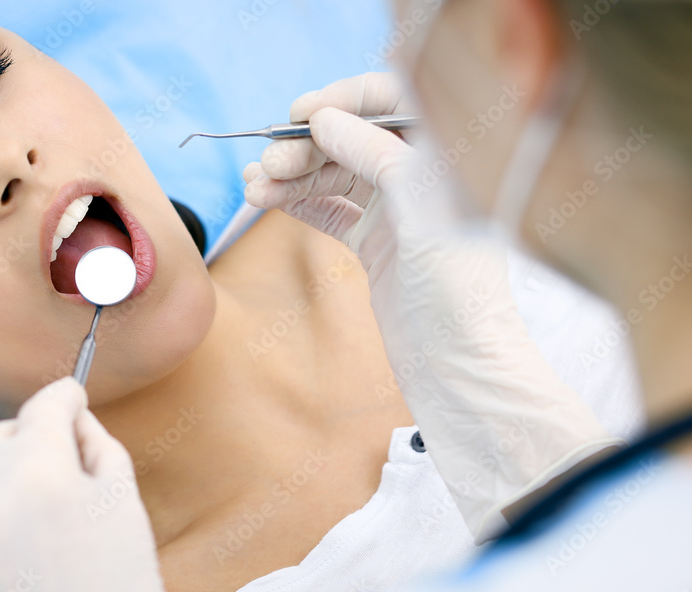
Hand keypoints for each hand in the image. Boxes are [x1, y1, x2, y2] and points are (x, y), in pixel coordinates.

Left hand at [0, 376, 173, 591]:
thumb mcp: (125, 503)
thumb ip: (96, 445)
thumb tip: (72, 418)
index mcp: (39, 473)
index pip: (44, 406)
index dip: (64, 396)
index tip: (72, 397)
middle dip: (28, 438)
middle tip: (59, 462)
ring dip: (3, 483)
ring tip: (41, 521)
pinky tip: (19, 555)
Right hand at [244, 74, 622, 540]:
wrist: (458, 370)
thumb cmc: (460, 293)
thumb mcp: (421, 208)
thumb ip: (375, 153)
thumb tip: (324, 119)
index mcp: (452, 157)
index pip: (397, 99)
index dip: (348, 98)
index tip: (302, 113)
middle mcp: (426, 176)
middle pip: (357, 137)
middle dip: (308, 145)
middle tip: (268, 164)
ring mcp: (399, 211)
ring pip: (336, 173)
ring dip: (294, 174)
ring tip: (254, 186)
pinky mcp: (376, 243)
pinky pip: (330, 208)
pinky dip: (298, 201)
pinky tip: (267, 199)